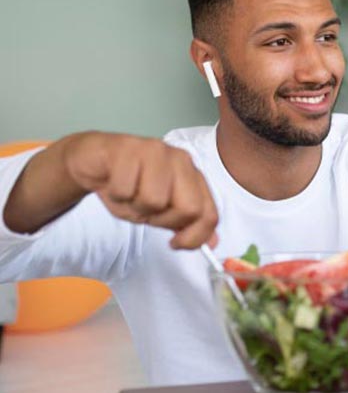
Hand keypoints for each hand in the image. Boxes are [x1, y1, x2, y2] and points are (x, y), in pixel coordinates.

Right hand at [63, 132, 218, 248]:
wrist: (92, 160)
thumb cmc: (128, 184)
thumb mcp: (159, 210)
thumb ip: (185, 224)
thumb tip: (212, 242)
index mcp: (193, 174)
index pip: (208, 213)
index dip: (195, 237)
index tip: (176, 244)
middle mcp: (180, 159)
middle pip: (188, 208)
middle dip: (162, 220)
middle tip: (145, 212)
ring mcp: (155, 151)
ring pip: (154, 200)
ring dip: (134, 207)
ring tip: (127, 194)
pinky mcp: (127, 148)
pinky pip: (124, 189)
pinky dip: (115, 194)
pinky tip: (112, 182)